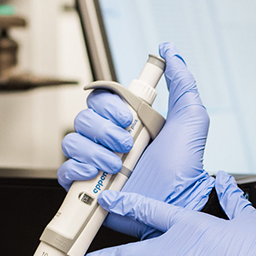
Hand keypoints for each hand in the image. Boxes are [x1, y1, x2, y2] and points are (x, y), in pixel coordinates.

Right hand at [58, 42, 213, 237]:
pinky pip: (64, 170)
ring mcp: (96, 163)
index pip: (100, 98)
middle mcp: (109, 140)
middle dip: (103, 129)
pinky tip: (97, 174)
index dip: (109, 105)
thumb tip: (170, 50)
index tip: (129, 117)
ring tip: (116, 165)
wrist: (175, 205)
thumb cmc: (185, 168)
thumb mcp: (191, 119)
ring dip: (93, 151)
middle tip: (126, 144)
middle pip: (83, 118)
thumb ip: (182, 82)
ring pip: (72, 141)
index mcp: (128, 122)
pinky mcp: (86, 188)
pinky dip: (77, 168)